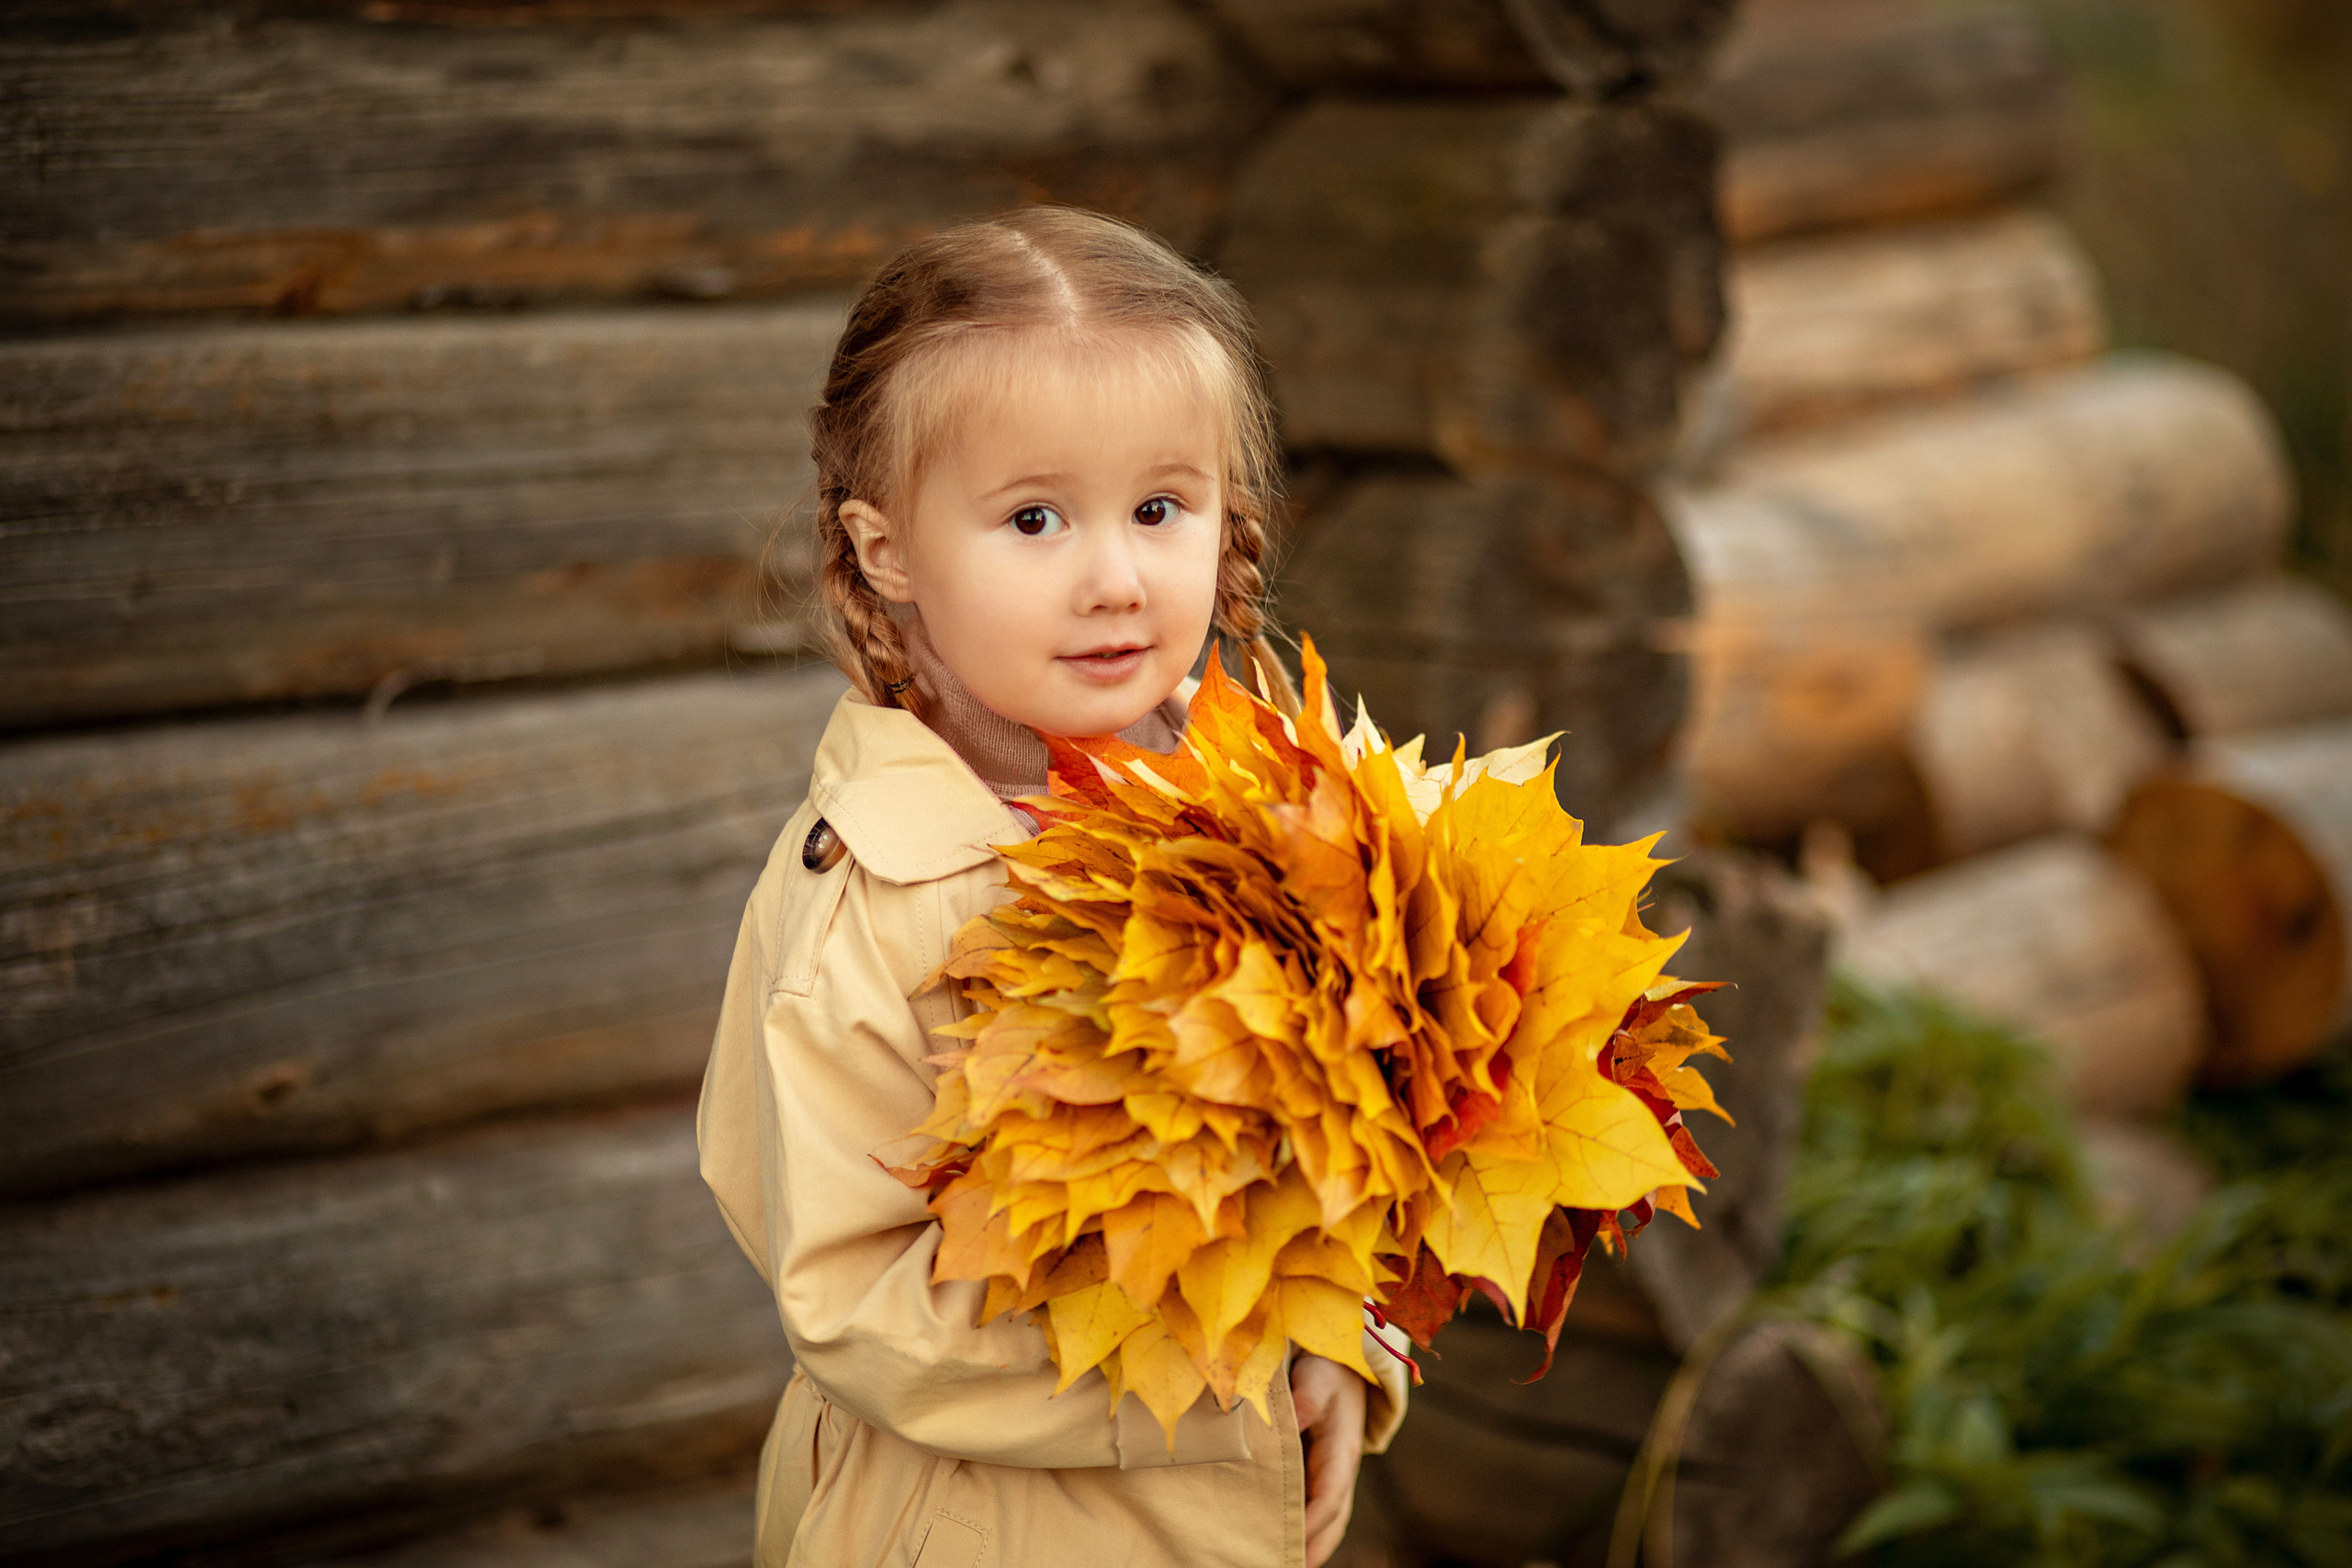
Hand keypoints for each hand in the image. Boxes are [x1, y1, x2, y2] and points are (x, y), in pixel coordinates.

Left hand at [1290, 1353, 1365, 1567]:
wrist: (1342, 1367)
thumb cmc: (1327, 1371)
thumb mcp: (1318, 1376)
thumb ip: (1306, 1398)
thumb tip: (1294, 1421)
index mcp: (1341, 1450)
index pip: (1330, 1494)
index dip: (1313, 1520)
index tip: (1291, 1539)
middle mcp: (1341, 1472)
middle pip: (1332, 1520)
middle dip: (1312, 1549)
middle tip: (1280, 1566)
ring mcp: (1333, 1477)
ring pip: (1327, 1522)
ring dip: (1309, 1548)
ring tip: (1277, 1563)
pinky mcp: (1320, 1477)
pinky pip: (1315, 1511)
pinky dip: (1303, 1533)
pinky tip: (1279, 1544)